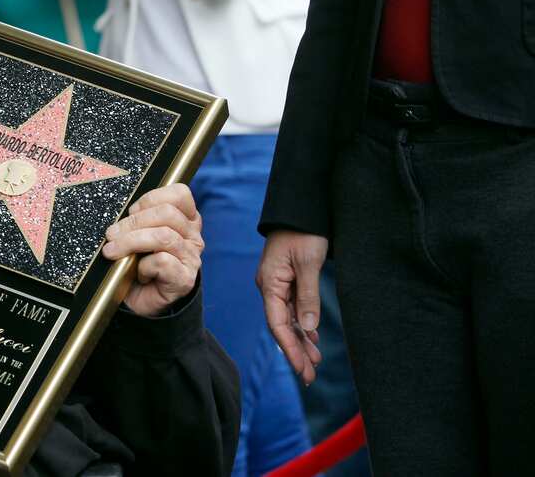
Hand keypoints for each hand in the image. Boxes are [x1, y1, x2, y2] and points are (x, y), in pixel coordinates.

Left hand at [102, 183, 202, 316]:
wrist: (141, 299)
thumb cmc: (138, 262)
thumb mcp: (137, 233)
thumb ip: (137, 219)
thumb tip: (120, 215)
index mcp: (184, 219)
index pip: (179, 194)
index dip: (151, 198)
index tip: (131, 212)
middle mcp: (192, 236)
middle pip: (167, 213)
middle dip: (133, 222)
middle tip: (112, 235)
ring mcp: (191, 258)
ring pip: (163, 236)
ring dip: (131, 242)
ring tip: (113, 251)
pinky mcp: (185, 278)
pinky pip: (162, 261)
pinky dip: (144, 266)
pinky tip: (139, 273)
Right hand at [257, 230, 327, 383]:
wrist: (300, 210)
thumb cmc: (303, 233)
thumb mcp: (308, 263)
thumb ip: (308, 296)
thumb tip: (309, 327)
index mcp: (270, 283)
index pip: (278, 323)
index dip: (290, 348)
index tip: (302, 369)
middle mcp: (270, 287)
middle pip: (281, 326)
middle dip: (295, 351)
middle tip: (310, 377)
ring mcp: (278, 284)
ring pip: (288, 319)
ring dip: (301, 340)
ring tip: (315, 362)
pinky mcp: (287, 281)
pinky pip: (293, 309)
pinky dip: (303, 325)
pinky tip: (313, 337)